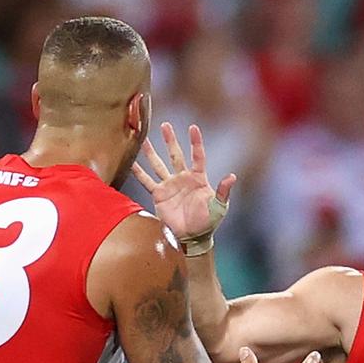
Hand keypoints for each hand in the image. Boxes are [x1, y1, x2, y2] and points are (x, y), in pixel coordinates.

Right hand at [132, 122, 235, 241]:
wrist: (192, 237)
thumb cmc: (208, 222)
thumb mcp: (219, 207)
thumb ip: (223, 191)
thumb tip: (232, 177)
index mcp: (198, 178)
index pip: (197, 156)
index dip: (195, 142)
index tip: (193, 128)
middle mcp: (183, 178)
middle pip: (175, 155)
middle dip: (170, 140)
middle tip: (165, 125)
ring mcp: (170, 186)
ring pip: (159, 164)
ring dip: (152, 152)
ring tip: (143, 138)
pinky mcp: (159, 195)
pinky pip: (147, 182)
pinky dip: (139, 173)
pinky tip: (131, 162)